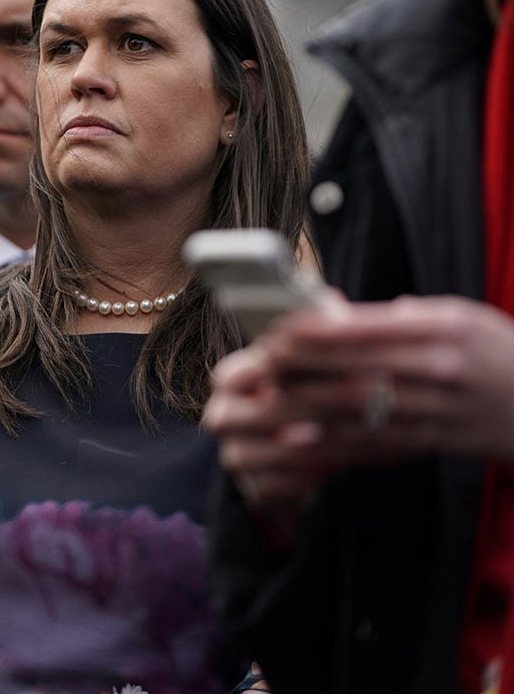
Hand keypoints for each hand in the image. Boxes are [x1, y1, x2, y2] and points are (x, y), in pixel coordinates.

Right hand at [203, 344, 392, 538]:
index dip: (305, 359)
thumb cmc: (305, 398)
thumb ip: (318, 333)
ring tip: (384, 431)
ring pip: (286, 450)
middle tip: (378, 395)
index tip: (356, 357)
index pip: (256, 363)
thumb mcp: (308, 364)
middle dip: (329, 403)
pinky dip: (335, 470)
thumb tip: (333, 301)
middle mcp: (224, 414)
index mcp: (231, 377)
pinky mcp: (254, 487)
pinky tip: (373, 456)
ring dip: (338, 442)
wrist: (292, 460)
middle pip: (270, 409)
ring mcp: (236, 453)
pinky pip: (294, 483)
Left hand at [264, 296, 513, 461]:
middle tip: (264, 363)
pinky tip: (303, 438)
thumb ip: (405, 315)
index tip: (280, 329)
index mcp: (445, 327)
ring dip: (310, 406)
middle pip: (357, 367)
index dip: (318, 331)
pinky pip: (379, 442)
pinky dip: (337, 440)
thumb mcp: (464, 317)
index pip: (368, 327)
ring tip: (272, 398)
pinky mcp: (438, 441)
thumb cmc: (501, 353)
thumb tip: (340, 311)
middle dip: (303, 367)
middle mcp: (442, 367)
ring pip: (361, 409)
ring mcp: (441, 409)